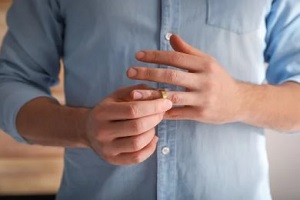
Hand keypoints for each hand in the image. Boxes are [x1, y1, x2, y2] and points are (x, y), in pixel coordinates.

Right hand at [85, 84, 172, 164]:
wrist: (88, 129)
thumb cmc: (108, 109)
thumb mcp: (118, 95)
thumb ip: (138, 91)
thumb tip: (160, 94)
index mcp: (102, 112)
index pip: (133, 110)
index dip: (153, 106)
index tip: (166, 103)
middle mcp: (101, 132)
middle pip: (137, 127)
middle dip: (155, 118)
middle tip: (162, 113)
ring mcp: (106, 148)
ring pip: (138, 143)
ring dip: (152, 133)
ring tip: (152, 125)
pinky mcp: (112, 160)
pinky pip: (137, 157)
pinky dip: (150, 148)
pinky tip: (152, 138)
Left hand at [127, 35, 243, 123]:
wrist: (239, 102)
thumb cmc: (219, 79)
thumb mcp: (207, 62)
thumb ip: (188, 51)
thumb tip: (171, 37)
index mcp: (204, 65)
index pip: (176, 57)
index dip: (156, 56)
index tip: (138, 56)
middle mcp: (204, 80)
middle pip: (172, 76)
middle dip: (148, 73)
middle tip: (129, 71)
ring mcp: (203, 99)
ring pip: (172, 96)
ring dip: (151, 95)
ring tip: (133, 93)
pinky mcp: (201, 114)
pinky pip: (177, 114)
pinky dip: (162, 112)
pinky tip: (148, 110)